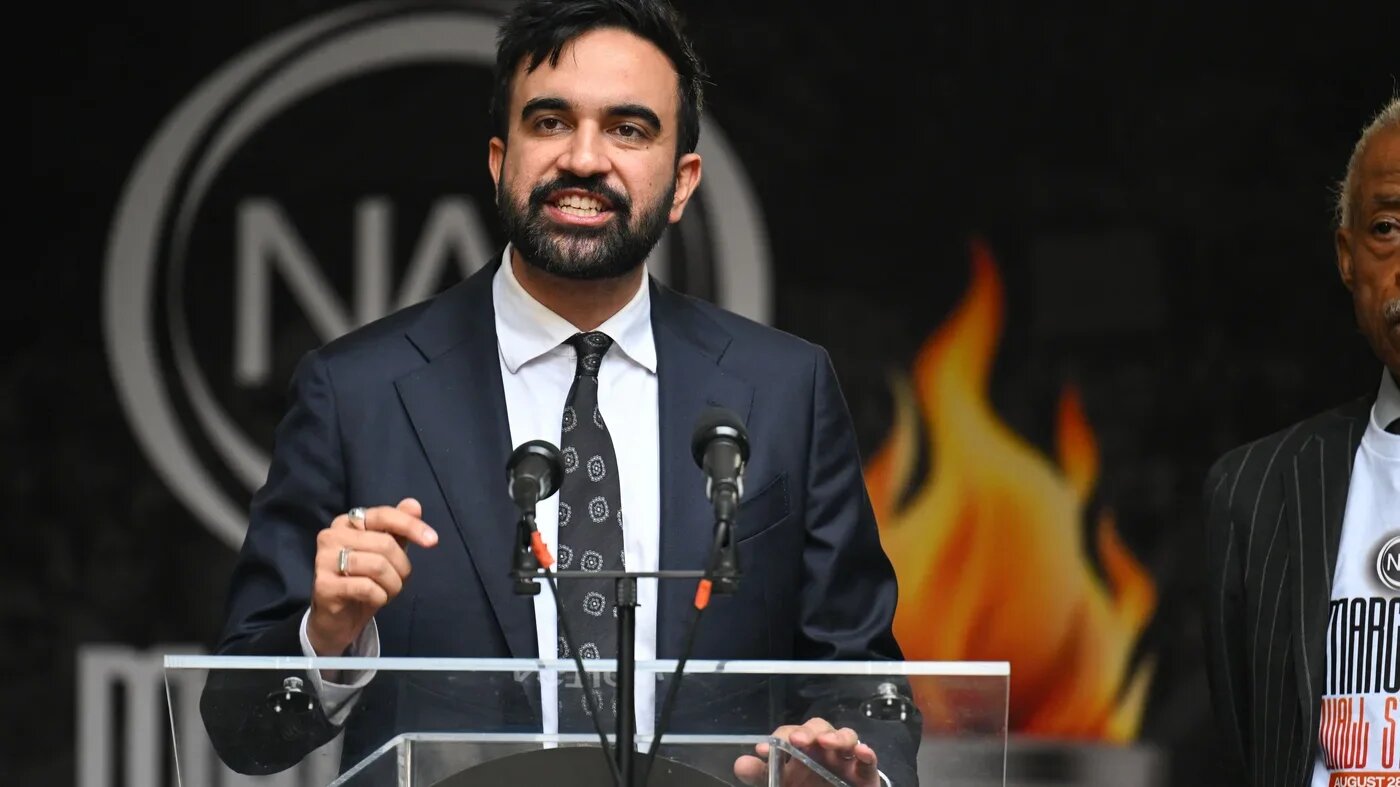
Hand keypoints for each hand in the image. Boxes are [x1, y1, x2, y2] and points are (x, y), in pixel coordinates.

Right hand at [306, 498, 437, 657]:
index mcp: (347, 522)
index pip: (384, 515)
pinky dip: (380, 596)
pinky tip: (375, 599)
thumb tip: (414, 504)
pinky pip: (367, 587)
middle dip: (402, 567)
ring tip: (387, 591)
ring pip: (378, 566)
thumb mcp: (385, 553)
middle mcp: (331, 535)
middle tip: (399, 581)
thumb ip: (398, 529)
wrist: (337, 619)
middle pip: (385, 544)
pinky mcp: (324, 585)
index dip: (411, 526)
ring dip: (393, 584)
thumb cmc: (363, 580)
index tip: (433, 540)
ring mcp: (323, 560)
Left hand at [734, 717, 879, 786]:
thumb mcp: (779, 783)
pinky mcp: (865, 775)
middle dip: (808, 730)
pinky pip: (869, 760)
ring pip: (846, 736)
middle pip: (819, 727)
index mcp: (801, 751)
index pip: (790, 734)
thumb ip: (761, 774)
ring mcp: (846, 761)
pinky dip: (866, 752)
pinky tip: (861, 751)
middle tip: (797, 740)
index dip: (778, 737)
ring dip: (836, 736)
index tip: (764, 751)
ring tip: (826, 742)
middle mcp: (824, 751)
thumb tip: (741, 763)